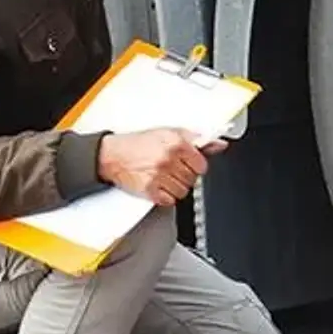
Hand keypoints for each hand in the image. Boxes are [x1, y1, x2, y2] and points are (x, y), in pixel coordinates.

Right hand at [97, 128, 227, 205]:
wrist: (112, 155)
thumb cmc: (139, 143)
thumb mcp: (169, 133)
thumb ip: (196, 139)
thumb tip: (219, 144)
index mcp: (176, 143)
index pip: (202, 164)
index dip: (195, 166)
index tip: (189, 164)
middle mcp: (169, 159)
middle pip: (192, 179)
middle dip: (184, 176)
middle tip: (172, 169)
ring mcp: (159, 176)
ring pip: (183, 192)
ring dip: (175, 187)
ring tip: (164, 177)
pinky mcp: (150, 190)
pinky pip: (169, 200)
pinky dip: (165, 196)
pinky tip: (158, 185)